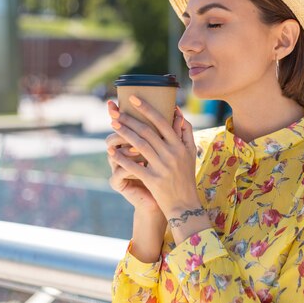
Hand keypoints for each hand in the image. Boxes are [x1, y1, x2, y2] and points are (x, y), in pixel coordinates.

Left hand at [108, 95, 199, 217]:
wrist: (184, 204)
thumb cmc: (186, 176)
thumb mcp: (190, 153)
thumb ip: (186, 132)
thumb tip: (178, 112)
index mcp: (180, 145)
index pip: (162, 122)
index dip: (147, 109)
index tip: (134, 99)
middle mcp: (171, 154)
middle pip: (147, 131)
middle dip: (130, 119)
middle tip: (116, 112)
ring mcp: (162, 167)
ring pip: (139, 145)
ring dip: (124, 133)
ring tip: (113, 124)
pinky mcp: (152, 180)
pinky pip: (134, 166)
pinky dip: (122, 158)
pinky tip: (112, 152)